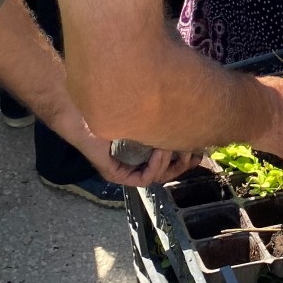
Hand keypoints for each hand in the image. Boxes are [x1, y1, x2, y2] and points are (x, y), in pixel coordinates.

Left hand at [62, 119, 202, 188]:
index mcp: (142, 150)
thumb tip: (191, 112)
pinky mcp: (115, 173)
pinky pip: (142, 179)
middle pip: (167, 174)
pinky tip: (159, 150)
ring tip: (172, 144)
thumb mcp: (143, 113)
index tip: (200, 151)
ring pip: (157, 177)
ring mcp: (124, 170)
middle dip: (183, 164)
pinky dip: (155, 167)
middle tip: (194, 153)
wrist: (81, 108)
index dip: (187, 160)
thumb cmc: (109, 103)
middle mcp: (134, 163)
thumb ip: (160, 117)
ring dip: (170, 162)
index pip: (170, 163)